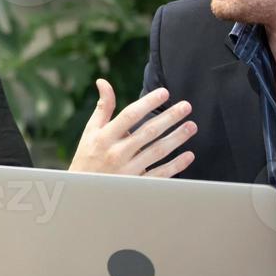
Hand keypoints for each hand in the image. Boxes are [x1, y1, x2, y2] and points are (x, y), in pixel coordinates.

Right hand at [69, 80, 196, 176]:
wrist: (83, 194)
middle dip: (169, 118)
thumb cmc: (87, 157)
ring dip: (176, 138)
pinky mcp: (136, 185)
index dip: (148, 102)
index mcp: (104, 137)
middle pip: (148, 132)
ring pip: (157, 152)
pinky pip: (160, 174)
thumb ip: (102, 108)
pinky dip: (175, 166)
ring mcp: (128, 170)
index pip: (129, 115)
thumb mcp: (90, 132)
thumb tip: (103, 82)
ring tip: (191, 126)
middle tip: (186, 106)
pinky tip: (188, 155)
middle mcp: (116, 153)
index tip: (164, 92)